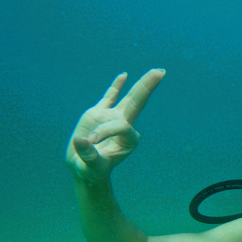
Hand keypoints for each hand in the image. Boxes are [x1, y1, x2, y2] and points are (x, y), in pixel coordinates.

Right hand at [66, 69, 165, 183]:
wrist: (83, 167)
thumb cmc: (90, 169)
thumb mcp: (90, 167)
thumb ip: (88, 155)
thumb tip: (80, 141)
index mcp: (128, 139)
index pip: (120, 126)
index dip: (105, 131)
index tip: (90, 142)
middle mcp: (124, 125)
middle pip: (138, 102)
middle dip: (148, 87)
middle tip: (161, 71)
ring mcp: (113, 117)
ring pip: (128, 97)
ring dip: (141, 84)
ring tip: (158, 71)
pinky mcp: (99, 113)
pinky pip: (109, 97)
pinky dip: (116, 86)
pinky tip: (124, 75)